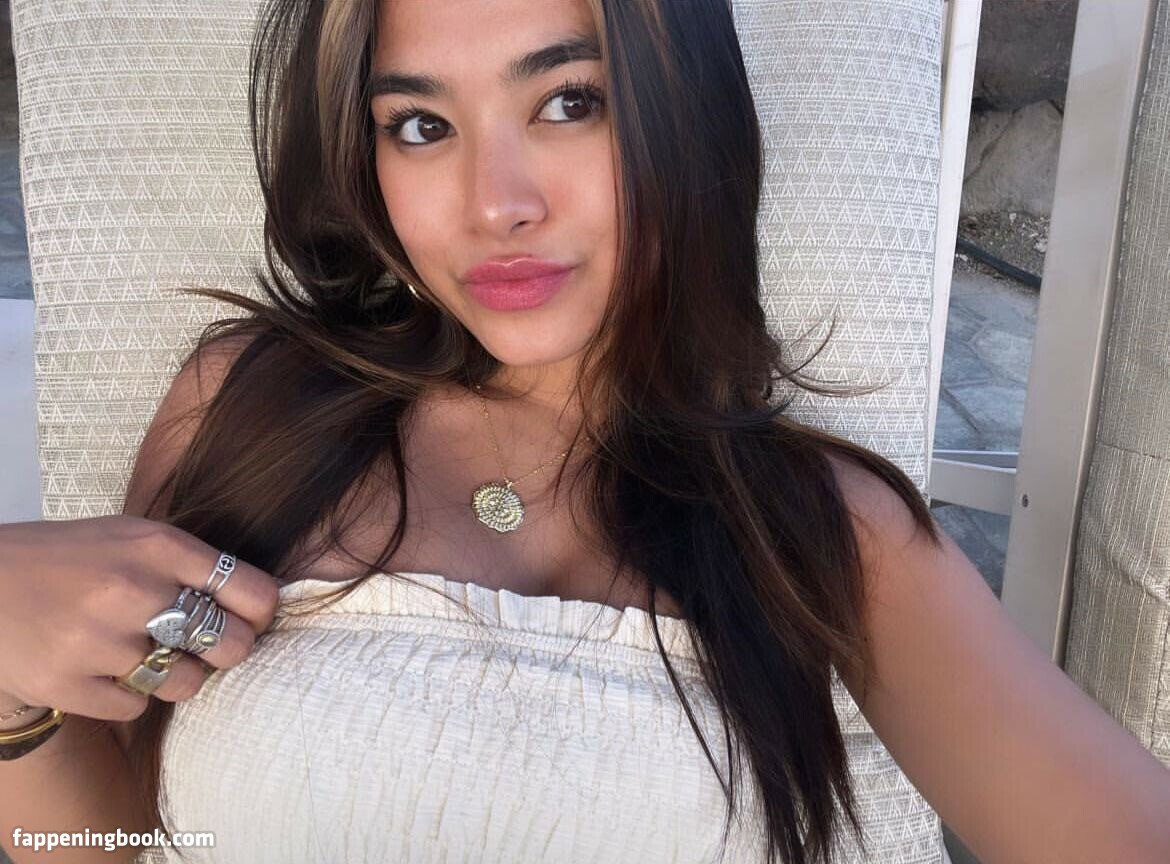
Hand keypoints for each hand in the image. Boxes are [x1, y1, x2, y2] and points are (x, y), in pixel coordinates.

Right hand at [0, 516, 279, 721]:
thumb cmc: (71, 559)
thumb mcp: (133, 538)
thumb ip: (193, 564)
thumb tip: (263, 601)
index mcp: (157, 546)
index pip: (252, 592)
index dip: (262, 613)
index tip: (253, 619)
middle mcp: (132, 590)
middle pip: (232, 645)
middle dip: (227, 649)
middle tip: (206, 644)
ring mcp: (97, 640)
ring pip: (188, 683)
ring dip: (178, 675)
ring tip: (150, 654)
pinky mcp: (66, 684)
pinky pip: (137, 708)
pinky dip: (130, 696)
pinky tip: (106, 670)